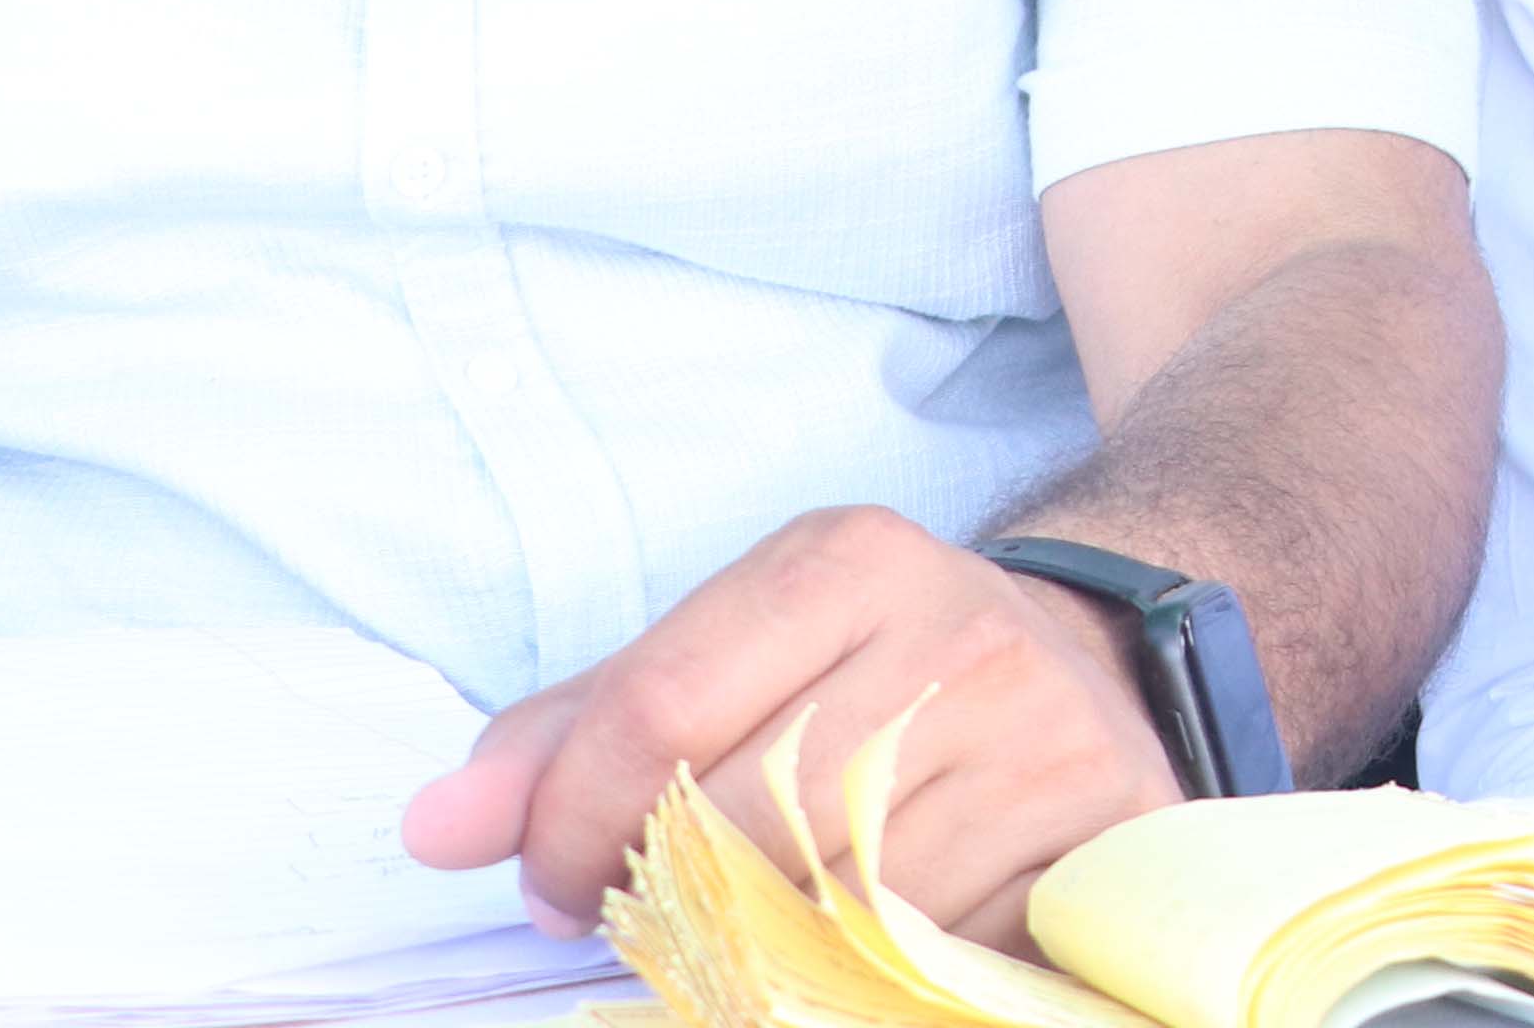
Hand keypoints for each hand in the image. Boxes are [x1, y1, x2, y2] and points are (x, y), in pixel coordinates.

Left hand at [399, 506, 1183, 953]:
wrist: (1093, 673)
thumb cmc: (873, 676)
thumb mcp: (736, 656)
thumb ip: (581, 733)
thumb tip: (435, 829)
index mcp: (851, 560)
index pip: (658, 709)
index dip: (569, 825)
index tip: (548, 890)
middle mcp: (957, 634)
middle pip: (738, 820)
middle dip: (658, 900)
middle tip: (641, 925)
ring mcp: (1043, 739)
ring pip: (835, 904)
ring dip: (766, 947)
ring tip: (758, 929)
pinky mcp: (1098, 837)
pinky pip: (935, 954)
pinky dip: (872, 973)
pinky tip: (858, 946)